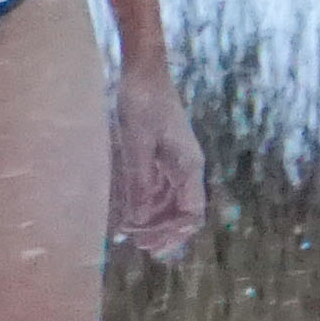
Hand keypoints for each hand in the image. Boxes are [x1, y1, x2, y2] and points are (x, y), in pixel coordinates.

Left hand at [110, 61, 203, 261]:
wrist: (143, 73)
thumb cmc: (141, 105)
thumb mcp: (136, 146)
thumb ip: (138, 182)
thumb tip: (136, 220)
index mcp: (188, 167)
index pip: (191, 213)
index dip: (175, 234)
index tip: (152, 247)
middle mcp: (187, 167)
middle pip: (182, 211)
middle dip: (163, 231)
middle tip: (138, 247)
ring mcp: (175, 160)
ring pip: (170, 200)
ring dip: (153, 219)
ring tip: (129, 235)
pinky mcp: (162, 152)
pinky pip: (158, 185)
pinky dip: (146, 202)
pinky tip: (128, 211)